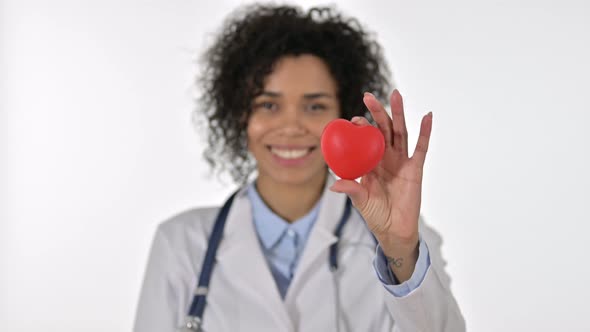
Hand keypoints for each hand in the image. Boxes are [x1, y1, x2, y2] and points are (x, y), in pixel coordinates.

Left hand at [329, 90, 431, 282]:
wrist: (394, 229)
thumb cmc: (375, 214)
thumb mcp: (361, 200)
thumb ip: (351, 190)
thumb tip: (333, 185)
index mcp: (370, 162)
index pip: (366, 139)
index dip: (362, 126)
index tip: (354, 119)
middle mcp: (386, 157)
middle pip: (383, 129)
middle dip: (377, 112)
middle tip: (369, 96)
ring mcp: (402, 161)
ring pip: (401, 132)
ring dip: (399, 113)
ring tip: (396, 95)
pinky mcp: (416, 168)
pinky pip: (421, 147)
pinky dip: (425, 132)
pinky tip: (427, 116)